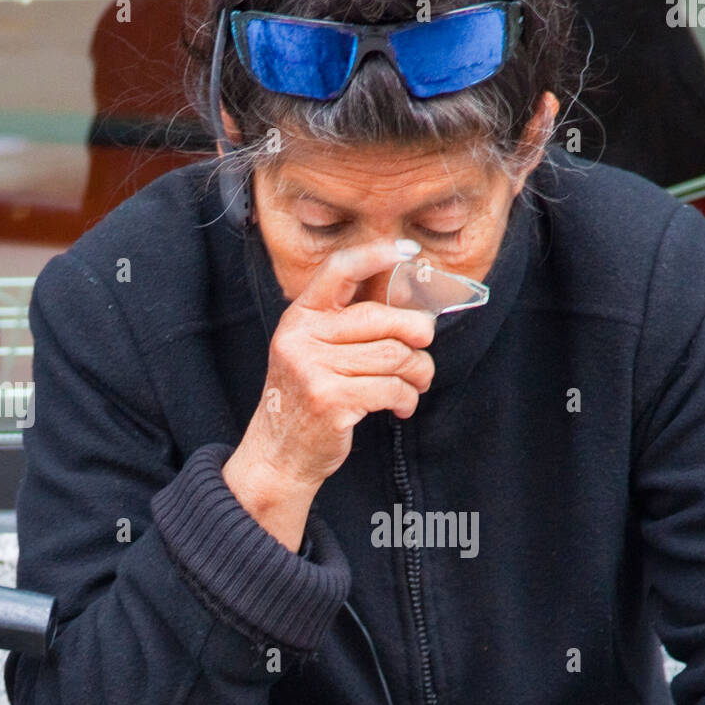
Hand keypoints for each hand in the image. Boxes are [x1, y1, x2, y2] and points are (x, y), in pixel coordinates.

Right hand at [223, 239, 435, 549]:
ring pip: (394, 356)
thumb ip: (348, 326)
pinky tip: (401, 406)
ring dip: (418, 372)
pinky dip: (407, 398)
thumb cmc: (308, 399)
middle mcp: (302, 337)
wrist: (279, 454)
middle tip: (425, 349)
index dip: (375, 256)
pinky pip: (391, 388)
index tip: (406, 251)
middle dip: (417, 334)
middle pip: (382, 318)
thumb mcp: (315, 353)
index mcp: (300, 317)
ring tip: (416, 384)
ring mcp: (313, 368)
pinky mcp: (330, 400)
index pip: (338, 271)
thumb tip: (411, 306)